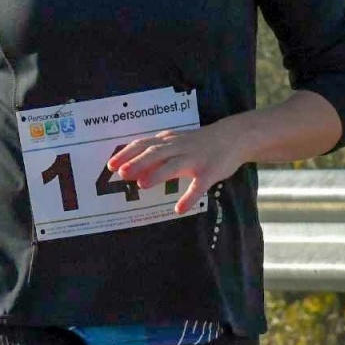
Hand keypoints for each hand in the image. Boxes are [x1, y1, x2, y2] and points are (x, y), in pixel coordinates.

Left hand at [108, 119, 249, 214]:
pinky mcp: (210, 171)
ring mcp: (195, 158)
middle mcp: (179, 147)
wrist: (234, 136)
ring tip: (142, 184)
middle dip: (138, 162)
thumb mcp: (176, 143)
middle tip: (121, 173)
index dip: (127, 154)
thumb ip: (156, 153)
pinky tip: (180, 208)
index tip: (111, 165)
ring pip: (174, 165)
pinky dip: (189, 196)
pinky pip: (199, 185)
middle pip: (156, 152)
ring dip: (158, 174)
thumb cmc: (198, 143)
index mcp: (169, 141)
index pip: (144, 144)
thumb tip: (131, 167)